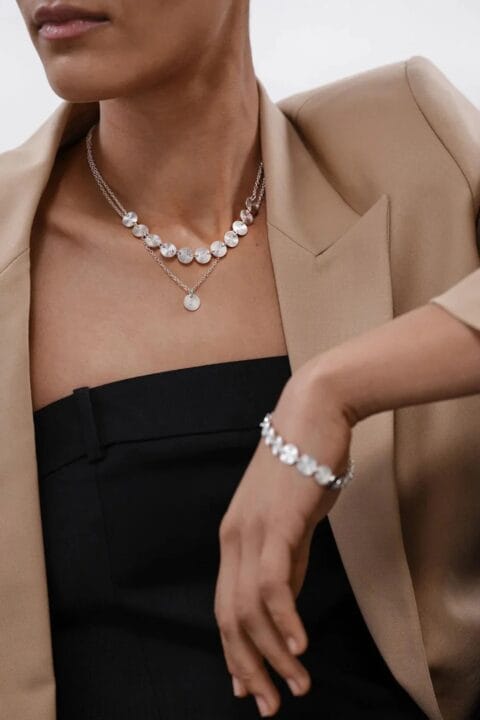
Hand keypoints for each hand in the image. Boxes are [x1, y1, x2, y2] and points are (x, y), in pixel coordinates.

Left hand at [214, 364, 352, 716]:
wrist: (313, 415)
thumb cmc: (305, 464)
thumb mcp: (292, 521)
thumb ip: (287, 559)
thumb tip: (285, 604)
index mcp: (233, 538)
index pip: (225, 606)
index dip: (234, 651)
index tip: (249, 685)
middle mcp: (233, 538)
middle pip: (229, 617)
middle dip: (247, 666)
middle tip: (269, 704)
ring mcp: (251, 530)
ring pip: (250, 608)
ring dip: (273, 654)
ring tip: (297, 686)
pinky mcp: (277, 523)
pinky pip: (274, 582)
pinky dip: (284, 619)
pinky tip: (299, 645)